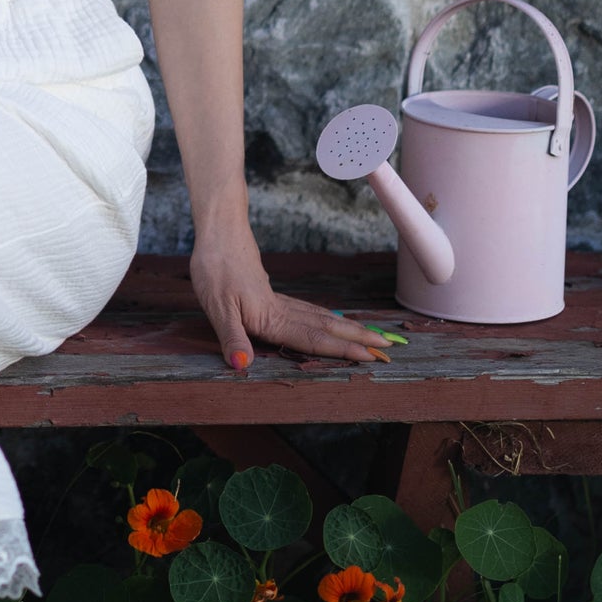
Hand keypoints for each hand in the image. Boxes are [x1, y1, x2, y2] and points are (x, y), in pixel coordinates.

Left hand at [190, 226, 391, 372]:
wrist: (218, 235)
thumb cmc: (214, 270)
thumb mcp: (217, 308)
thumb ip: (232, 338)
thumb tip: (242, 366)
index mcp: (272, 317)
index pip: (312, 338)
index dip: (340, 349)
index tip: (369, 356)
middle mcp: (282, 310)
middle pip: (326, 326)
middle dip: (356, 338)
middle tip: (387, 346)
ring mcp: (279, 301)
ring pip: (320, 317)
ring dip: (346, 328)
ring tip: (370, 334)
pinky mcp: (272, 295)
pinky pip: (307, 311)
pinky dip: (326, 318)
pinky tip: (330, 320)